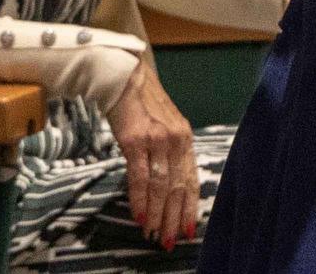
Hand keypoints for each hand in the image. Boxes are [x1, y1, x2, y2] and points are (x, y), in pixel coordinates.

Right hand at [106, 55, 197, 249]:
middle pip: (177, 186)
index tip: (187, 229)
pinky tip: (139, 214)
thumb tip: (168, 187)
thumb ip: (169, 152)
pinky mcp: (135, 139)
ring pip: (160, 185)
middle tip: (168, 240)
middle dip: (173, 217)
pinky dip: (140, 199)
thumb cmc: (142, 103)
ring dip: (157, 213)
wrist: (125, 75)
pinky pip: (139, 176)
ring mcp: (156, 139)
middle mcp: (175, 139)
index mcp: (184, 138)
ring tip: (153, 233)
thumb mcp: (164, 126)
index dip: (189, 206)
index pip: (190, 179)